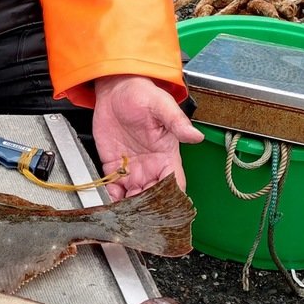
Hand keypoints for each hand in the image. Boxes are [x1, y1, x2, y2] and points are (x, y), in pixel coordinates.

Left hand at [91, 74, 203, 200]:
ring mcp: (132, 168)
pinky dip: (111, 197)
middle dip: (147, 208)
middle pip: (153, 197)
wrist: (115, 88)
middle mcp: (150, 166)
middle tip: (137, 215)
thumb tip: (195, 135)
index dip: (170, 199)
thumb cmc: (142, 94)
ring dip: (129, 207)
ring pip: (133, 197)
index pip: (174, 184)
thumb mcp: (161, 105)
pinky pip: (113, 188)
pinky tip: (107, 199)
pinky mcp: (113, 166)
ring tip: (122, 212)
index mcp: (166, 155)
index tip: (162, 208)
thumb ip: (176, 122)